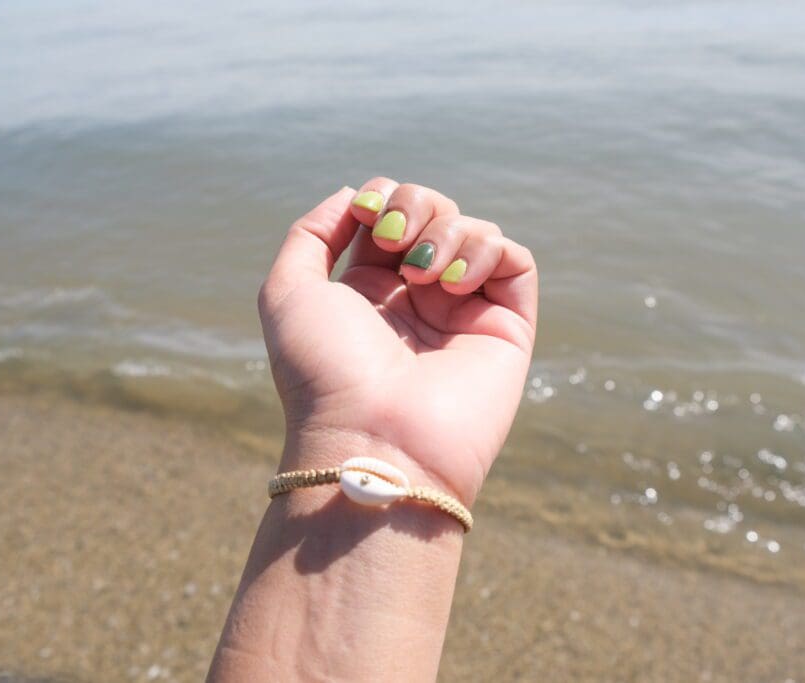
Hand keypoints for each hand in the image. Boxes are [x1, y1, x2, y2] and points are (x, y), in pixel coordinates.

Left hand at [258, 178, 537, 505]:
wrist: (372, 440)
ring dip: (447, 232)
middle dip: (416, 204)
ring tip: (422, 276)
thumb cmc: (323, 372)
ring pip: (476, 230)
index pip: (391, 212)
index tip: (368, 215)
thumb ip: (312, 234)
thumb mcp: (289, 293)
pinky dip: (488, 252)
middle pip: (435, 210)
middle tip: (395, 241)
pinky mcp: (506, 328)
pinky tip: (455, 283)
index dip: (383, 197)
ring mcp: (464, 312)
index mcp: (370, 289)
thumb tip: (357, 197)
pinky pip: (516, 261)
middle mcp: (420, 298)